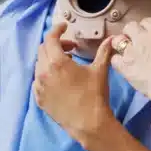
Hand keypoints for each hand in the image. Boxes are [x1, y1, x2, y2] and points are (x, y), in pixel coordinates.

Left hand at [33, 21, 115, 145]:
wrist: (89, 124)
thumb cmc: (94, 95)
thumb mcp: (100, 70)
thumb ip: (104, 51)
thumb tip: (112, 39)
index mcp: (57, 62)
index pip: (50, 38)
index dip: (57, 29)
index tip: (65, 27)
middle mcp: (43, 72)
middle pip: (43, 50)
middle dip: (56, 44)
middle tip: (71, 48)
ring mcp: (39, 87)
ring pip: (39, 65)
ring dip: (50, 60)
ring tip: (66, 65)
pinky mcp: (39, 99)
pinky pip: (38, 81)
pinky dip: (46, 75)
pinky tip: (59, 80)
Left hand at [109, 18, 150, 107]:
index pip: (146, 22)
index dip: (145, 29)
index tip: (147, 36)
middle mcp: (142, 38)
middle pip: (129, 27)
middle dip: (130, 34)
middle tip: (135, 44)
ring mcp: (131, 51)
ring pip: (117, 41)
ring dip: (121, 46)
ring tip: (127, 55)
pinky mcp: (125, 66)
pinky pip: (114, 59)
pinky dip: (118, 62)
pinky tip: (124, 68)